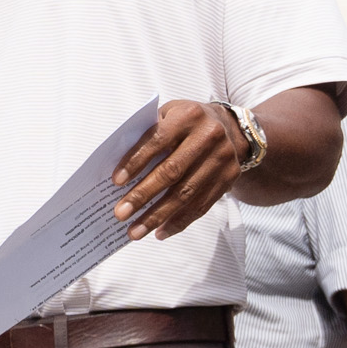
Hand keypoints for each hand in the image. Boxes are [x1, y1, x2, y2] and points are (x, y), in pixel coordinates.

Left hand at [112, 99, 247, 240]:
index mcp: (189, 116)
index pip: (158, 140)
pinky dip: (179, 222)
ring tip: (135, 231)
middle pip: (171, 171)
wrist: (231, 128)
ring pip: (186, 194)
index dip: (136, 161)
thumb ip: (148, 134)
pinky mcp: (229, 178)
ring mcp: (222, 158)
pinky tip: (160, 232)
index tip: (116, 181)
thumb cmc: (187, 123)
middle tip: (120, 213)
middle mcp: (209, 136)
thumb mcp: (169, 115)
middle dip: (142, 195)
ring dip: (157, 216)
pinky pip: (202, 205)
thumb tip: (119, 170)